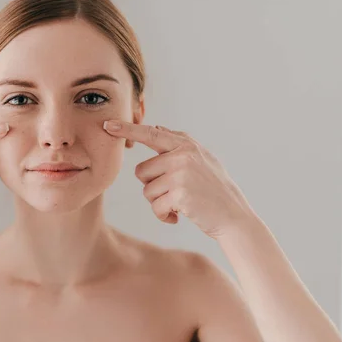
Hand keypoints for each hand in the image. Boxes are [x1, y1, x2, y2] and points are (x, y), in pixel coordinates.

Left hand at [103, 120, 256, 238]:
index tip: (108, 125)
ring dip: (159, 202)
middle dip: (152, 186)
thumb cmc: (215, 190)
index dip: (127, 130)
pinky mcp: (179, 194)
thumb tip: (155, 128)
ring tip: (180, 204)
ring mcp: (180, 174)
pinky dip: (163, 216)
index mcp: (186, 145)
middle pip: (141, 171)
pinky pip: (155, 207)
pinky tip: (179, 216)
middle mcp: (182, 156)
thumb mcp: (202, 159)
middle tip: (174, 193)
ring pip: (146, 191)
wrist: (234, 217)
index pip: (150, 134)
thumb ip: (178, 144)